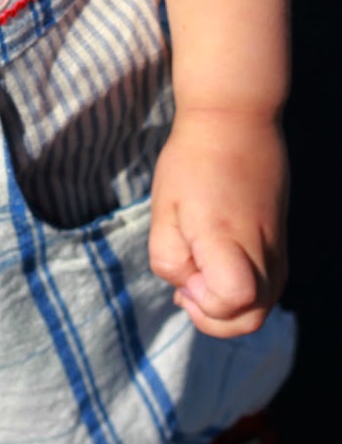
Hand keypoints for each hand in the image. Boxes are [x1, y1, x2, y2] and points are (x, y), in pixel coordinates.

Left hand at [148, 108, 287, 337]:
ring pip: (260, 310)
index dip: (204, 299)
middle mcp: (263, 253)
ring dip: (225, 308)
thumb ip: (169, 259)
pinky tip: (214, 266)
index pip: (233, 299)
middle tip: (186, 284)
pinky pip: (266, 291)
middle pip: (249, 320)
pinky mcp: (281, 248)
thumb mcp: (163, 208)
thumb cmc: (191, 163)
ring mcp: (278, 253)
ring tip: (198, 272)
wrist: (235, 124)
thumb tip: (189, 291)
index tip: (186, 269)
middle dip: (211, 317)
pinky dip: (240, 295)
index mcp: (229, 238)